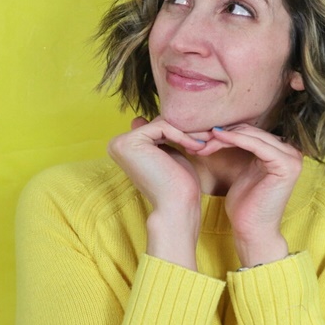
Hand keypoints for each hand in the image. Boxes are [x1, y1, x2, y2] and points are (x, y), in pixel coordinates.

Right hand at [107, 117, 209, 269]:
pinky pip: (162, 127)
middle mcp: (117, 143)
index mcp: (123, 146)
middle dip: (185, 130)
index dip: (181, 131)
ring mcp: (121, 142)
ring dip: (187, 132)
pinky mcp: (129, 142)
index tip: (202, 138)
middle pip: (158, 124)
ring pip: (162, 123)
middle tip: (207, 136)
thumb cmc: (177, 184)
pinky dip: (183, 136)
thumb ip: (158, 137)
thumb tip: (141, 118)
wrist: (175, 206)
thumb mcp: (168, 153)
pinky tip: (197, 148)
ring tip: (205, 142)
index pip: (156, 127)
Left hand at [197, 125, 301, 266]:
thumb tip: (223, 128)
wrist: (252, 231)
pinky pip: (256, 144)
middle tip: (199, 137)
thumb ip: (244, 149)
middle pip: (252, 132)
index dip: (227, 132)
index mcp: (283, 152)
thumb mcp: (244, 170)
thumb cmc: (246, 205)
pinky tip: (217, 139)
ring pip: (252, 135)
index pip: (252, 132)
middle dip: (223, 133)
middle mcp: (292, 152)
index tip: (202, 135)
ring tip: (203, 140)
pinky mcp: (285, 164)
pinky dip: (235, 139)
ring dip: (225, 136)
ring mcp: (291, 157)